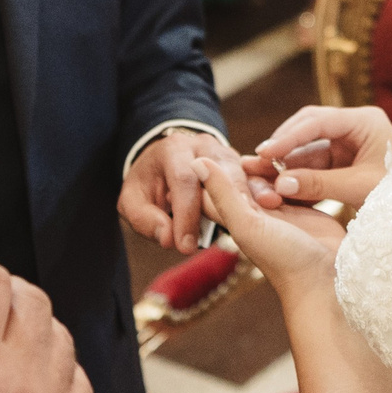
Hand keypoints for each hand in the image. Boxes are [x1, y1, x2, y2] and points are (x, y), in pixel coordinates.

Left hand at [118, 128, 247, 252]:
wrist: (165, 162)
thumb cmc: (149, 184)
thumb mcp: (133, 200)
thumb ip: (144, 219)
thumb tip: (168, 239)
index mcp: (173, 149)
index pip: (184, 179)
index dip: (186, 215)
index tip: (185, 246)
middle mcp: (203, 146)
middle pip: (221, 173)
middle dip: (223, 208)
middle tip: (224, 239)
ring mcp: (226, 154)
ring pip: (241, 178)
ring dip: (245, 206)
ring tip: (248, 233)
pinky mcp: (240, 167)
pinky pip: (252, 183)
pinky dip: (254, 205)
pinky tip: (258, 225)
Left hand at [195, 157, 347, 300]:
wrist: (326, 279)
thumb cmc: (283, 258)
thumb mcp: (246, 224)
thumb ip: (223, 194)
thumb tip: (195, 162)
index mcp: (235, 216)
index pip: (216, 184)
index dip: (216, 164)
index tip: (220, 148)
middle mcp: (256, 212)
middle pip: (245, 176)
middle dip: (250, 163)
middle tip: (262, 157)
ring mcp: (282, 209)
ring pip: (271, 176)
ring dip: (275, 166)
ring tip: (282, 160)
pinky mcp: (305, 206)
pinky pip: (295, 181)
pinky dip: (295, 171)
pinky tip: (301, 160)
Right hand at [239, 104, 391, 210]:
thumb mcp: (360, 188)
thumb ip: (320, 184)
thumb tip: (280, 185)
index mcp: (365, 120)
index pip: (318, 121)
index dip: (288, 137)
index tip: (266, 152)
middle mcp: (355, 126)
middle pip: (309, 127)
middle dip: (284, 145)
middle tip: (259, 160)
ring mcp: (349, 143)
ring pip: (309, 147)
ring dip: (288, 162)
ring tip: (262, 174)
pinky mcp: (344, 161)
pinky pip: (315, 164)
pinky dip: (299, 175)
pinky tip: (280, 186)